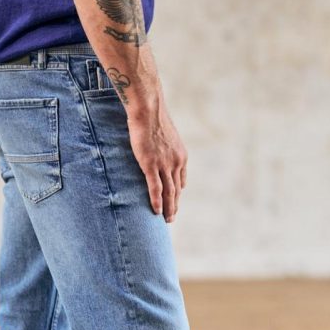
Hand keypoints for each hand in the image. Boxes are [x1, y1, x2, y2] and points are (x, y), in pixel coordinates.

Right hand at [127, 102, 187, 221]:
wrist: (148, 109)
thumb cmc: (153, 118)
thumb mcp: (165, 135)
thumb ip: (164, 147)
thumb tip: (157, 149)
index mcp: (181, 155)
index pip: (181, 180)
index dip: (178, 192)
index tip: (174, 202)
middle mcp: (176, 162)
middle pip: (177, 190)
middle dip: (175, 205)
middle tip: (171, 219)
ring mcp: (164, 164)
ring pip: (169, 192)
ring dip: (168, 208)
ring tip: (166, 220)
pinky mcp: (150, 164)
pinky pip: (155, 188)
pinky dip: (157, 201)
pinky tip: (157, 211)